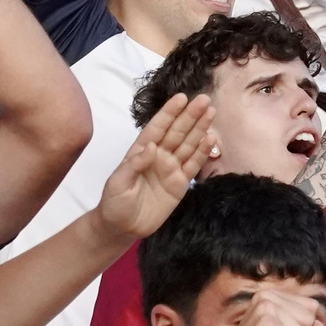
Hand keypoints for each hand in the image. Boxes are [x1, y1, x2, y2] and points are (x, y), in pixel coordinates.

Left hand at [97, 93, 214, 239]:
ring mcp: (171, 168)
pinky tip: (211, 139)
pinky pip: (193, 165)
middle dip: (190, 115)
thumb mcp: (118, 183)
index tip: (181, 98)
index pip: (157, 128)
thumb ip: (134, 164)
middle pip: (177, 132)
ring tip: (211, 112)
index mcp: (141, 151)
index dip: (169, 113)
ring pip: (188, 144)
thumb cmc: (114, 203)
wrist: (123, 227)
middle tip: (204, 99)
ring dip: (200, 129)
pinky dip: (203, 153)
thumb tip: (151, 147)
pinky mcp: (180, 183)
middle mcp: (159, 155)